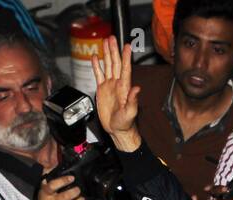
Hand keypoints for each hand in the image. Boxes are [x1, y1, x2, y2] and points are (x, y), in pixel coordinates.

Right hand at [92, 37, 141, 151]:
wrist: (117, 130)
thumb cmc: (125, 123)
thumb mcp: (130, 113)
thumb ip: (133, 101)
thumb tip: (137, 89)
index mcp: (124, 88)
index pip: (125, 69)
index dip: (126, 57)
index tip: (127, 46)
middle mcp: (117, 84)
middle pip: (116, 63)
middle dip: (114, 50)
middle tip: (113, 37)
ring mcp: (110, 86)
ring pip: (108, 65)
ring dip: (107, 53)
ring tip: (105, 41)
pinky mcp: (102, 90)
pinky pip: (99, 75)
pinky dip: (97, 65)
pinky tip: (95, 57)